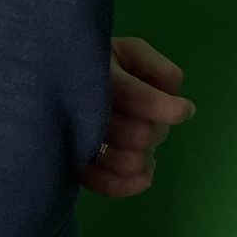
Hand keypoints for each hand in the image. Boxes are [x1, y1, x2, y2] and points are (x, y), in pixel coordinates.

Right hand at [81, 36, 195, 196]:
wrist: (52, 79)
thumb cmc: (102, 64)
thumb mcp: (130, 51)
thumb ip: (158, 69)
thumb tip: (174, 100)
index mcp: (93, 74)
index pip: (136, 98)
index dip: (166, 108)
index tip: (185, 109)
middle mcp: (79, 107)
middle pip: (138, 135)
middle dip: (155, 130)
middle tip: (149, 121)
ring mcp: (73, 140)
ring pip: (127, 162)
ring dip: (145, 154)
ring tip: (142, 144)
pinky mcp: (71, 164)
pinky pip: (104, 185)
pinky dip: (130, 184)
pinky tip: (144, 174)